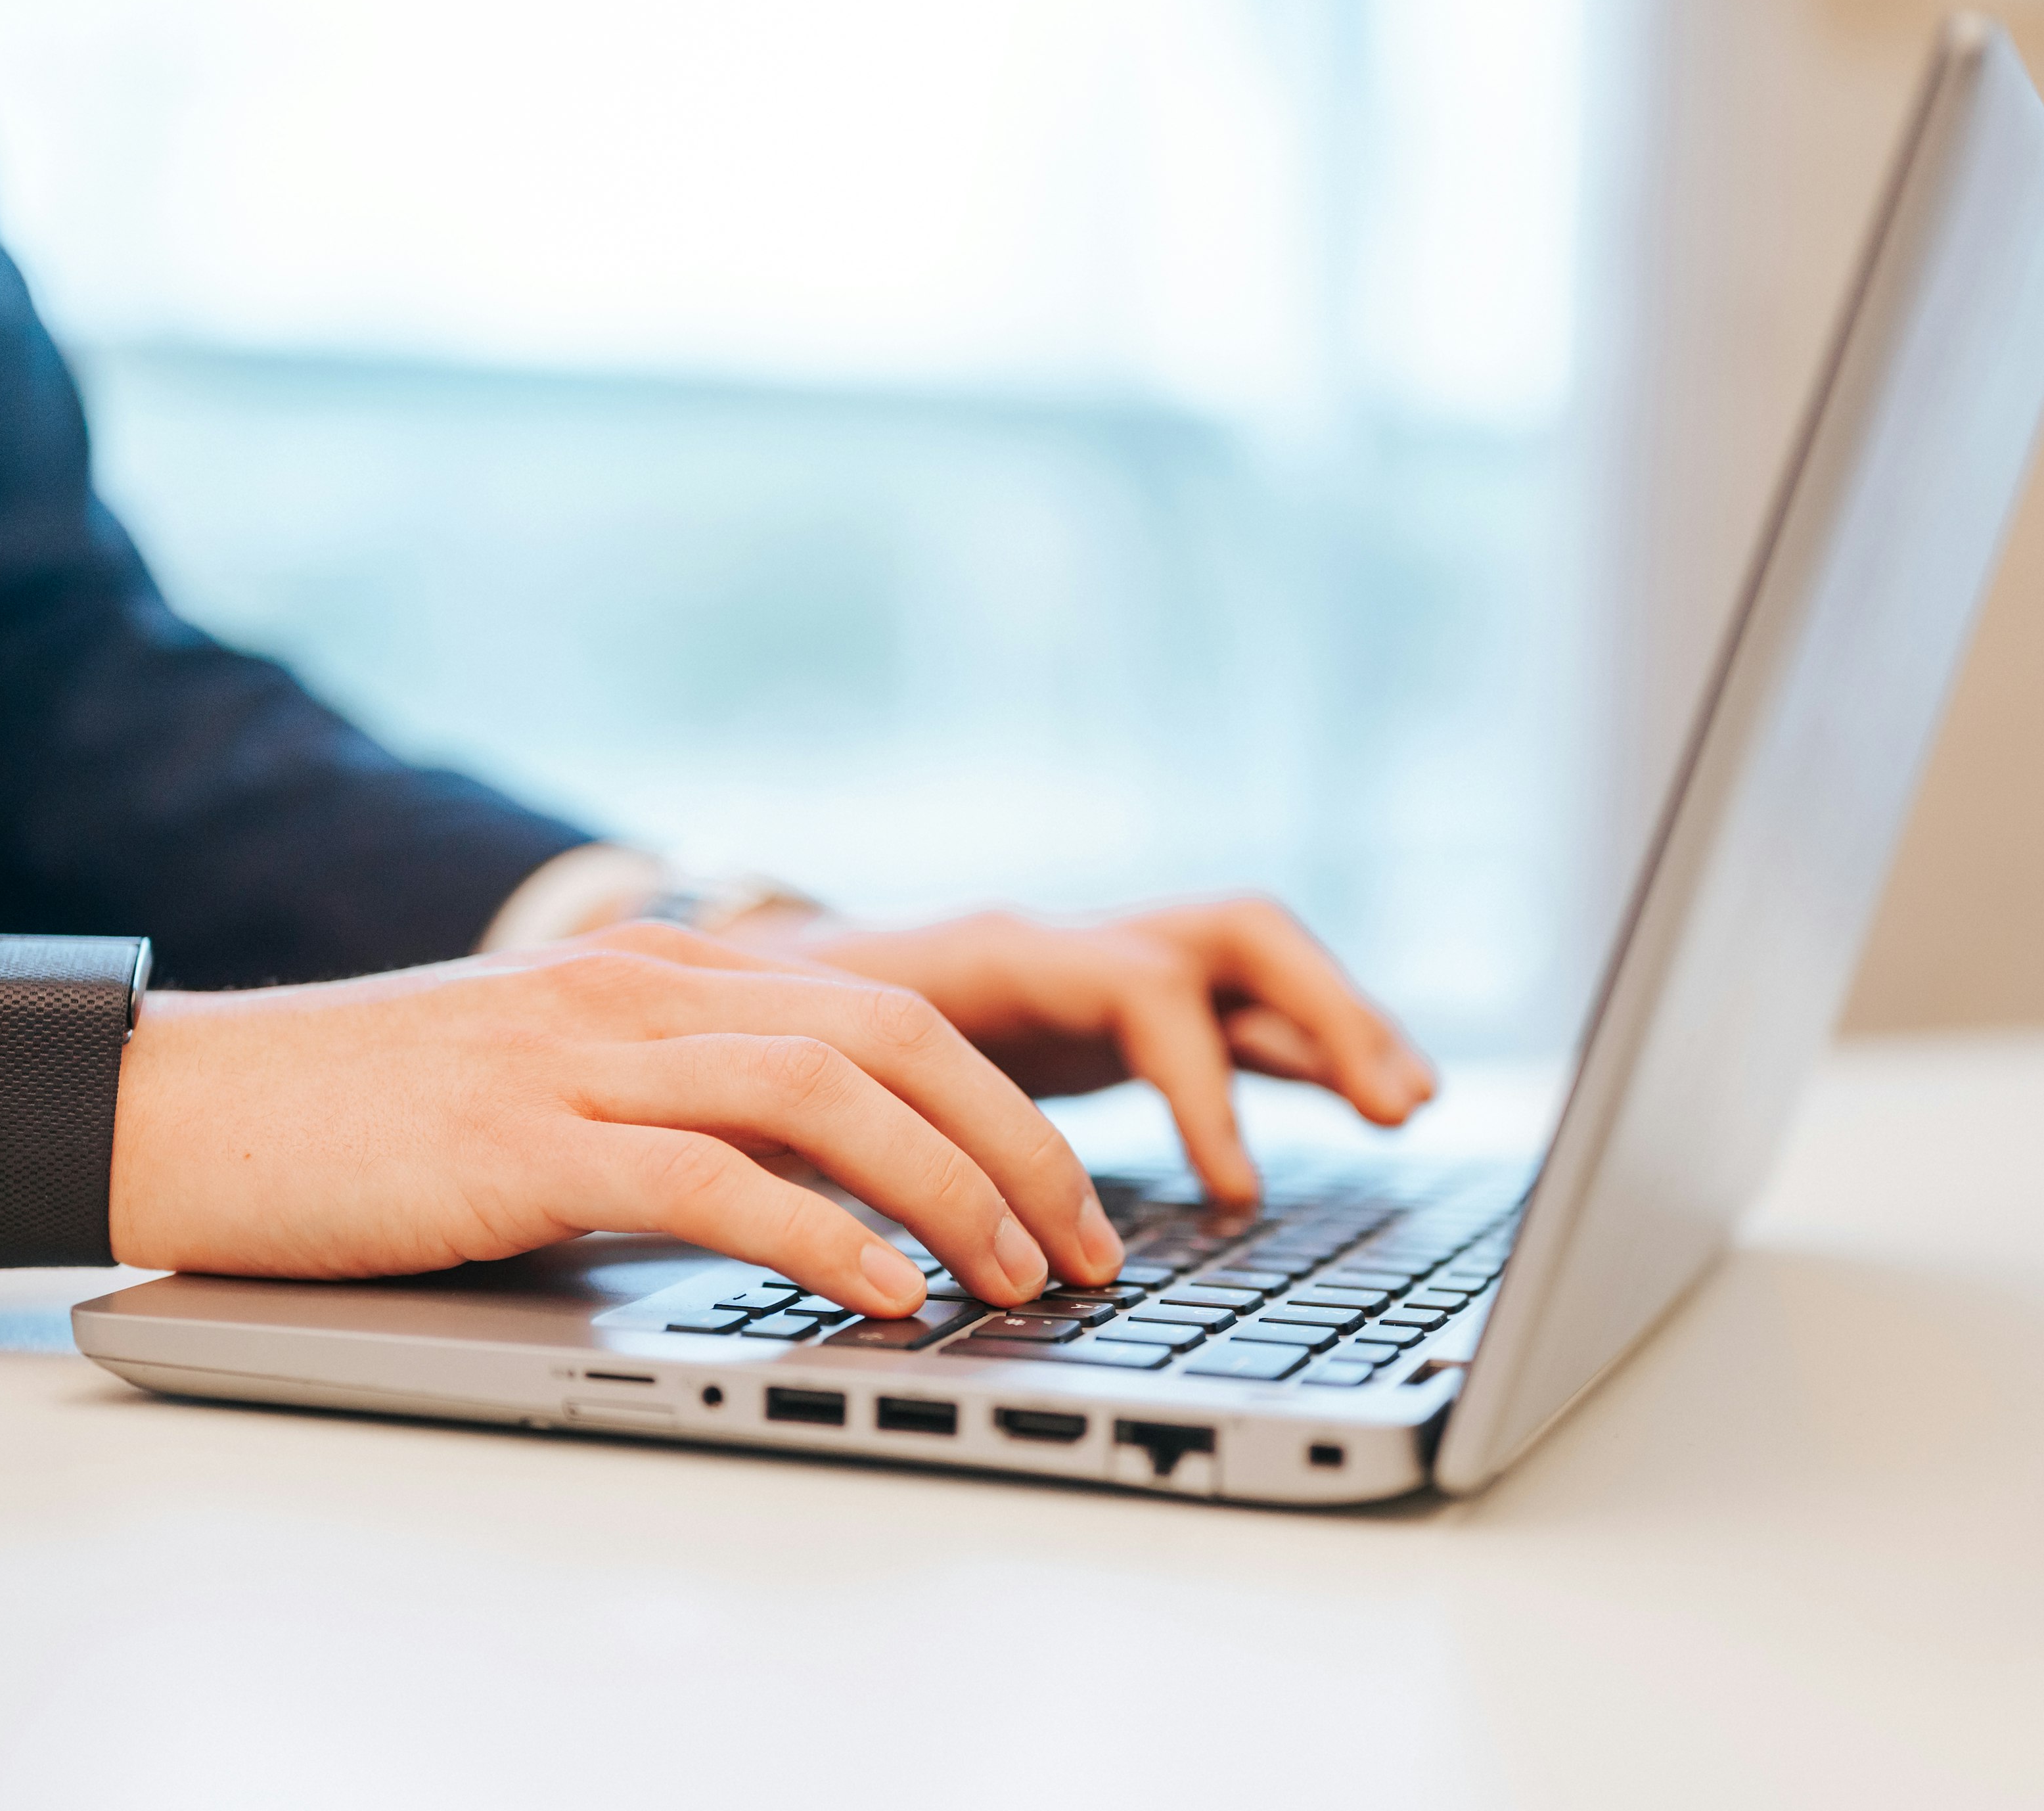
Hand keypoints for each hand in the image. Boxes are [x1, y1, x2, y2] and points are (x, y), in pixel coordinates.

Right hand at [0, 923, 1122, 1317]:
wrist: (192, 1104)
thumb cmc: (368, 1116)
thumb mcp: (548, 1083)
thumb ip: (667, 1105)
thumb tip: (796, 1194)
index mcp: (659, 971)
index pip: (883, 1008)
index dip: (999, 1094)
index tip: (1066, 1186)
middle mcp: (643, 989)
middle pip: (892, 1035)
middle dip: (1015, 1138)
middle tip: (1087, 1241)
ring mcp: (585, 1055)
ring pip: (827, 1093)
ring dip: (948, 1185)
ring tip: (1019, 1273)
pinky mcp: (528, 1139)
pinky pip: (714, 1178)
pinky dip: (819, 1236)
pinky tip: (882, 1294)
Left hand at [725, 899, 1434, 1207]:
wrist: (760, 981)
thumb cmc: (779, 1034)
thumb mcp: (812, 1078)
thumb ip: (869, 1133)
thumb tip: (903, 1235)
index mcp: (999, 953)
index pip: (1137, 988)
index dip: (1196, 1088)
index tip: (1234, 1190)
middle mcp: (1068, 946)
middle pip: (1232, 933)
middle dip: (1325, 1012)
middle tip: (1392, 1105)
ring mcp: (1102, 968)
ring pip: (1253, 963)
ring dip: (1338, 1023)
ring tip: (1407, 1103)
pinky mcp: (1119, 1007)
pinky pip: (1236, 1008)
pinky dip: (1304, 1047)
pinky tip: (1367, 1102)